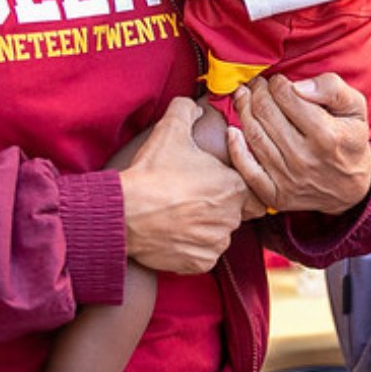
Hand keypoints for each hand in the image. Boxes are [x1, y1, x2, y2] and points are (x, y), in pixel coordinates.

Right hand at [119, 97, 245, 273]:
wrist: (124, 212)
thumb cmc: (151, 172)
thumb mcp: (170, 129)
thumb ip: (187, 110)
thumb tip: (196, 108)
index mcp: (233, 186)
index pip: (246, 185)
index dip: (228, 181)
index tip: (210, 178)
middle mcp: (231, 218)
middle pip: (234, 209)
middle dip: (217, 202)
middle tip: (191, 193)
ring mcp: (216, 243)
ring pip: (219, 232)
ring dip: (205, 224)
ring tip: (179, 211)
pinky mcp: (200, 263)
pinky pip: (204, 254)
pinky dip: (193, 245)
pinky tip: (174, 230)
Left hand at [226, 74, 370, 215]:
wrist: (352, 190)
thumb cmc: (350, 141)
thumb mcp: (356, 109)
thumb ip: (332, 88)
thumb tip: (298, 87)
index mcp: (326, 135)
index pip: (287, 97)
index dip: (277, 82)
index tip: (277, 80)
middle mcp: (305, 158)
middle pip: (266, 113)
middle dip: (257, 91)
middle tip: (257, 84)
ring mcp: (288, 179)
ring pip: (254, 135)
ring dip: (243, 110)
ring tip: (244, 96)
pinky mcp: (275, 195)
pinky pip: (247, 170)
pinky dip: (236, 148)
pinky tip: (233, 130)